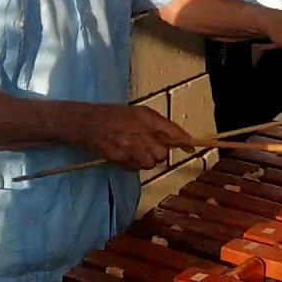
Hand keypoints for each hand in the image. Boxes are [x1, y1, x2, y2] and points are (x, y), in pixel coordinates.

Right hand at [75, 104, 192, 170]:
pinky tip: (128, 154)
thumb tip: (182, 140)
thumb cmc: (118, 116)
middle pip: (162, 153)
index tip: (191, 146)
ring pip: (150, 163)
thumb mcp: (140, 113)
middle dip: (160, 152)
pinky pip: (136, 168)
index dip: (183, 141)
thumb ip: (160, 125)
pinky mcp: (119, 159)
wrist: (90, 123)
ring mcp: (128, 148)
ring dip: (148, 159)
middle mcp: (139, 133)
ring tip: (139, 150)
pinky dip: (135, 163)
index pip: (171, 131)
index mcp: (145, 118)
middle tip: (151, 146)